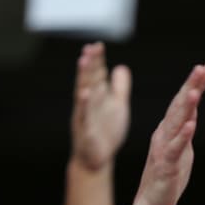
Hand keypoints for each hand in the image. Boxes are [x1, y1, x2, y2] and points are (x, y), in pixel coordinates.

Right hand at [71, 42, 131, 171]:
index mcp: (98, 96)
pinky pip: (84, 116)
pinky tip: (84, 93)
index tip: (98, 45)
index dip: (97, 61)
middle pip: (89, 79)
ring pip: (83, 93)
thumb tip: (121, 67)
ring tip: (83, 61)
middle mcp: (89, 103)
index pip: (97, 74)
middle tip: (90, 48)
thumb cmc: (106, 131)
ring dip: (83, 77)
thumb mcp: (117, 106)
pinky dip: (84, 104)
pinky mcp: (86, 130)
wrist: (97, 158)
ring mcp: (85, 116)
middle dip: (90, 64)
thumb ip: (119, 87)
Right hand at [127, 62, 204, 204]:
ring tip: (196, 89)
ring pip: (175, 123)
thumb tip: (192, 113)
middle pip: (179, 106)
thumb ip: (185, 132)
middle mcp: (164, 135)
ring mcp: (164, 149)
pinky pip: (175, 149)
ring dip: (186, 106)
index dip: (195, 84)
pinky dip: (183, 136)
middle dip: (191, 85)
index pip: (183, 102)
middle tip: (203, 67)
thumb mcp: (181, 151)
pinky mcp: (166, 166)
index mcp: (168, 130)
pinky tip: (191, 124)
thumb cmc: (166, 179)